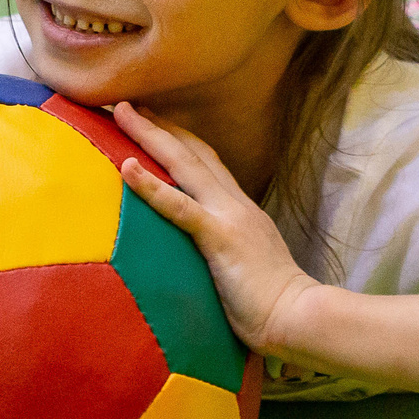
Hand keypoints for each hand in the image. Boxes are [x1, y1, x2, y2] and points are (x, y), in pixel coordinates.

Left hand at [113, 103, 319, 354]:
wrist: (298, 315)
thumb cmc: (273, 304)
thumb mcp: (244, 266)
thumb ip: (225, 252)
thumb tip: (207, 258)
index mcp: (240, 210)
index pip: (207, 164)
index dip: (180, 141)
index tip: (155, 122)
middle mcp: (234, 203)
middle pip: (193, 152)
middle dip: (160, 125)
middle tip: (127, 102)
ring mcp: (227, 216)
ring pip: (184, 164)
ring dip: (150, 135)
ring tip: (121, 111)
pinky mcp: (219, 236)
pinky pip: (179, 206)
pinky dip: (151, 185)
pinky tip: (127, 167)